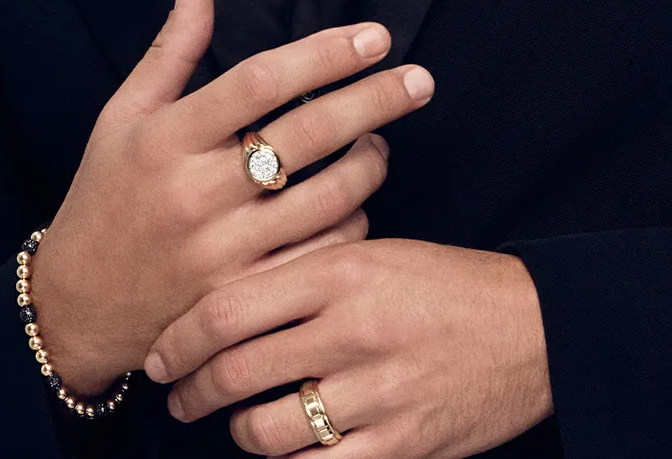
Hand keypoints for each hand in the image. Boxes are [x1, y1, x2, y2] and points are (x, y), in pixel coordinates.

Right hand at [31, 0, 434, 393]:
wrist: (81, 303)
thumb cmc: (105, 196)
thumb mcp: (122, 115)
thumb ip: (170, 49)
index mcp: (167, 138)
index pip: (260, 80)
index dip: (324, 54)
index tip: (374, 37)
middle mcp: (196, 192)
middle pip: (307, 134)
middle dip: (375, 99)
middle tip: (420, 79)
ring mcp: (222, 250)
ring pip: (327, 197)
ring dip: (370, 162)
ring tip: (381, 142)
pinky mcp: (243, 296)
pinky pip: (322, 254)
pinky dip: (352, 223)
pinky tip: (355, 202)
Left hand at [146, 239, 552, 458]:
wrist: (532, 325)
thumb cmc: (444, 281)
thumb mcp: (374, 252)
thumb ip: (305, 274)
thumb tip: (227, 305)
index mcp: (340, 270)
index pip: (228, 308)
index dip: (178, 339)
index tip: (158, 355)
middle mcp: (351, 330)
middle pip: (234, 373)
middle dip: (191, 392)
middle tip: (178, 395)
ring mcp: (376, 393)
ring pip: (265, 431)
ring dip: (236, 431)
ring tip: (234, 421)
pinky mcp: (402, 446)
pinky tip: (284, 449)